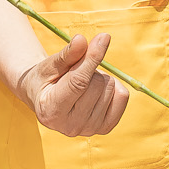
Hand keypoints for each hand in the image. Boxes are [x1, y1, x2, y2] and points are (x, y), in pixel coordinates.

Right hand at [14, 31, 129, 137]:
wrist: (45, 100)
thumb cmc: (45, 79)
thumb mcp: (50, 65)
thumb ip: (67, 54)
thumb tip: (82, 40)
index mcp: (52, 111)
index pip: (78, 82)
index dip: (92, 58)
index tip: (104, 38)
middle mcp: (70, 126)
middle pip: (97, 84)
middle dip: (89, 69)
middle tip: (75, 73)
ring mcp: (89, 130)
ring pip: (110, 88)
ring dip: (99, 77)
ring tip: (83, 83)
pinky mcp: (104, 128)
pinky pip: (122, 97)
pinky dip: (113, 87)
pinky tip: (97, 90)